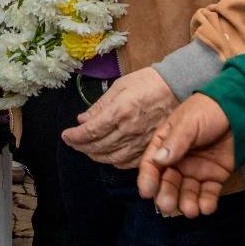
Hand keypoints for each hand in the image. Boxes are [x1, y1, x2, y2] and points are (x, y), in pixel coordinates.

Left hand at [61, 67, 176, 166]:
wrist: (178, 87)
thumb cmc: (149, 82)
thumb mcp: (120, 86)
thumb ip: (100, 105)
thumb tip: (82, 120)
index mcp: (120, 112)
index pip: (91, 131)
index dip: (75, 136)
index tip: (66, 135)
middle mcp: (130, 130)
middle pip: (99, 147)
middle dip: (81, 146)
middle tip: (73, 142)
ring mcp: (142, 141)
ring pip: (112, 158)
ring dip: (95, 155)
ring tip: (87, 149)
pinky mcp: (151, 148)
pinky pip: (129, 163)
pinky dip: (114, 162)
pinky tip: (108, 156)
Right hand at [136, 93, 236, 217]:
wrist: (240, 109)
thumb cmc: (208, 110)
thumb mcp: (188, 123)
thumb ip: (175, 143)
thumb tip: (158, 160)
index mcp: (166, 145)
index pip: (152, 164)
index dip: (148, 179)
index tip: (147, 193)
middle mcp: (178, 161)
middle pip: (168, 182)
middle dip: (167, 195)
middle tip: (168, 205)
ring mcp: (197, 170)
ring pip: (187, 191)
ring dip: (187, 202)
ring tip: (191, 211)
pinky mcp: (215, 177)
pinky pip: (208, 193)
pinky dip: (207, 202)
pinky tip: (206, 208)